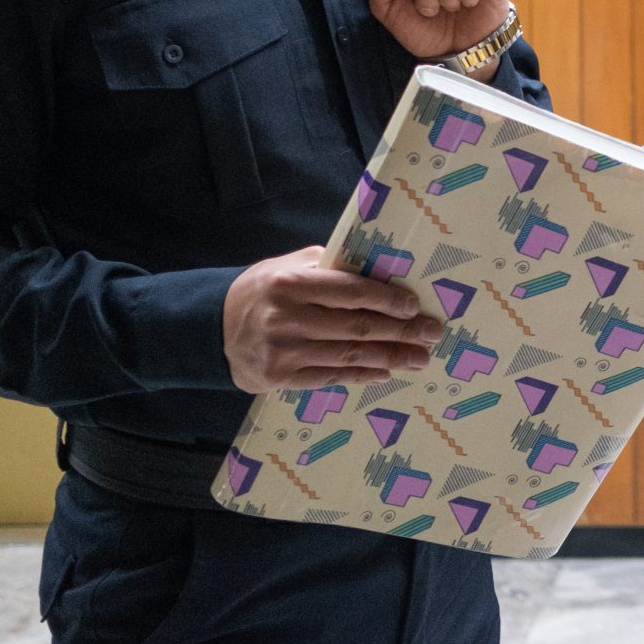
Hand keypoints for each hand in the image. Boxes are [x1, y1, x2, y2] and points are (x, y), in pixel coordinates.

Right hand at [222, 246, 443, 391]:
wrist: (211, 329)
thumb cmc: (261, 291)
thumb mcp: (285, 266)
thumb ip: (327, 266)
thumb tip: (377, 267)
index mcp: (291, 282)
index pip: (350, 292)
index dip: (386, 300)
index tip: (413, 306)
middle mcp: (286, 317)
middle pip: (356, 327)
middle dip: (400, 331)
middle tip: (431, 333)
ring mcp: (283, 351)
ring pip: (348, 355)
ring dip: (389, 357)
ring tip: (418, 358)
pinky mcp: (280, 377)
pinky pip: (330, 376)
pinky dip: (361, 375)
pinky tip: (384, 372)